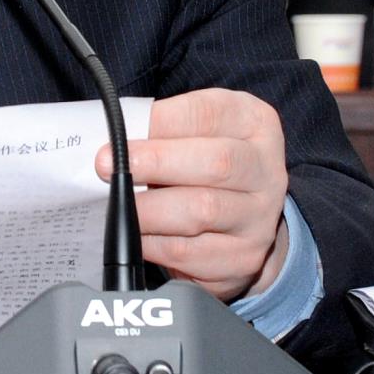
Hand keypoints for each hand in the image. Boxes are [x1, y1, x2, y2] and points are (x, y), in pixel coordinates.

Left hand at [95, 88, 289, 301]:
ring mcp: (259, 218)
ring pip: (201, 212)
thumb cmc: (204, 160)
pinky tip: (135, 234)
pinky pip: (189, 253)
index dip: (160, 123)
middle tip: (107, 167)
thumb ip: (160, 129)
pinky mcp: (243, 259)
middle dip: (155, 164)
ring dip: (147, 209)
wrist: (241, 216)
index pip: (208, 114)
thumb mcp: (194, 130)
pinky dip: (152, 243)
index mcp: (254, 123)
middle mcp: (266, 170)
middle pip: (216, 163)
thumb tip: (114, 143)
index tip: (119, 134)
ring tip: (117, 204)